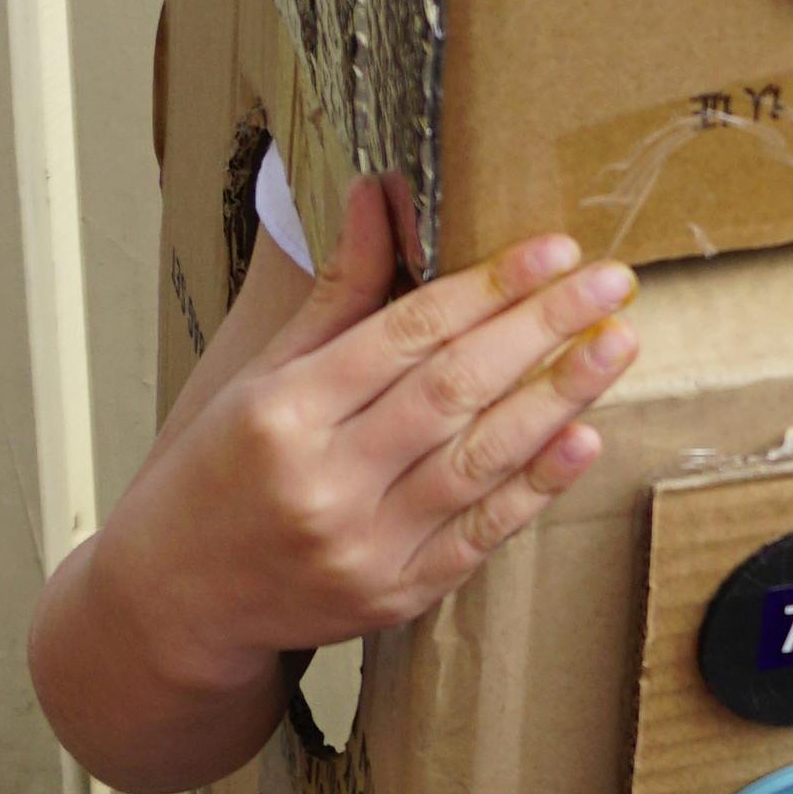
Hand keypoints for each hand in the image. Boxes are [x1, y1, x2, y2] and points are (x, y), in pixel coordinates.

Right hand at [31, 181, 634, 788]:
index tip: (553, 249)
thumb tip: (378, 191)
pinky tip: (584, 436)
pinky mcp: (397, 595)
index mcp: (283, 412)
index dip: (486, 288)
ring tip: (616, 344)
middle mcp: (324, 480)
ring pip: (480, 458)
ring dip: (559, 397)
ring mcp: (364, 546)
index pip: (405, 335)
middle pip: (453, 390)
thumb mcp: (262, 373)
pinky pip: (482, 533)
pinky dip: (538, 485)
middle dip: (541, 328)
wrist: (177, 602)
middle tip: (611, 281)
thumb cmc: (220, 471)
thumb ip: (336, 292)